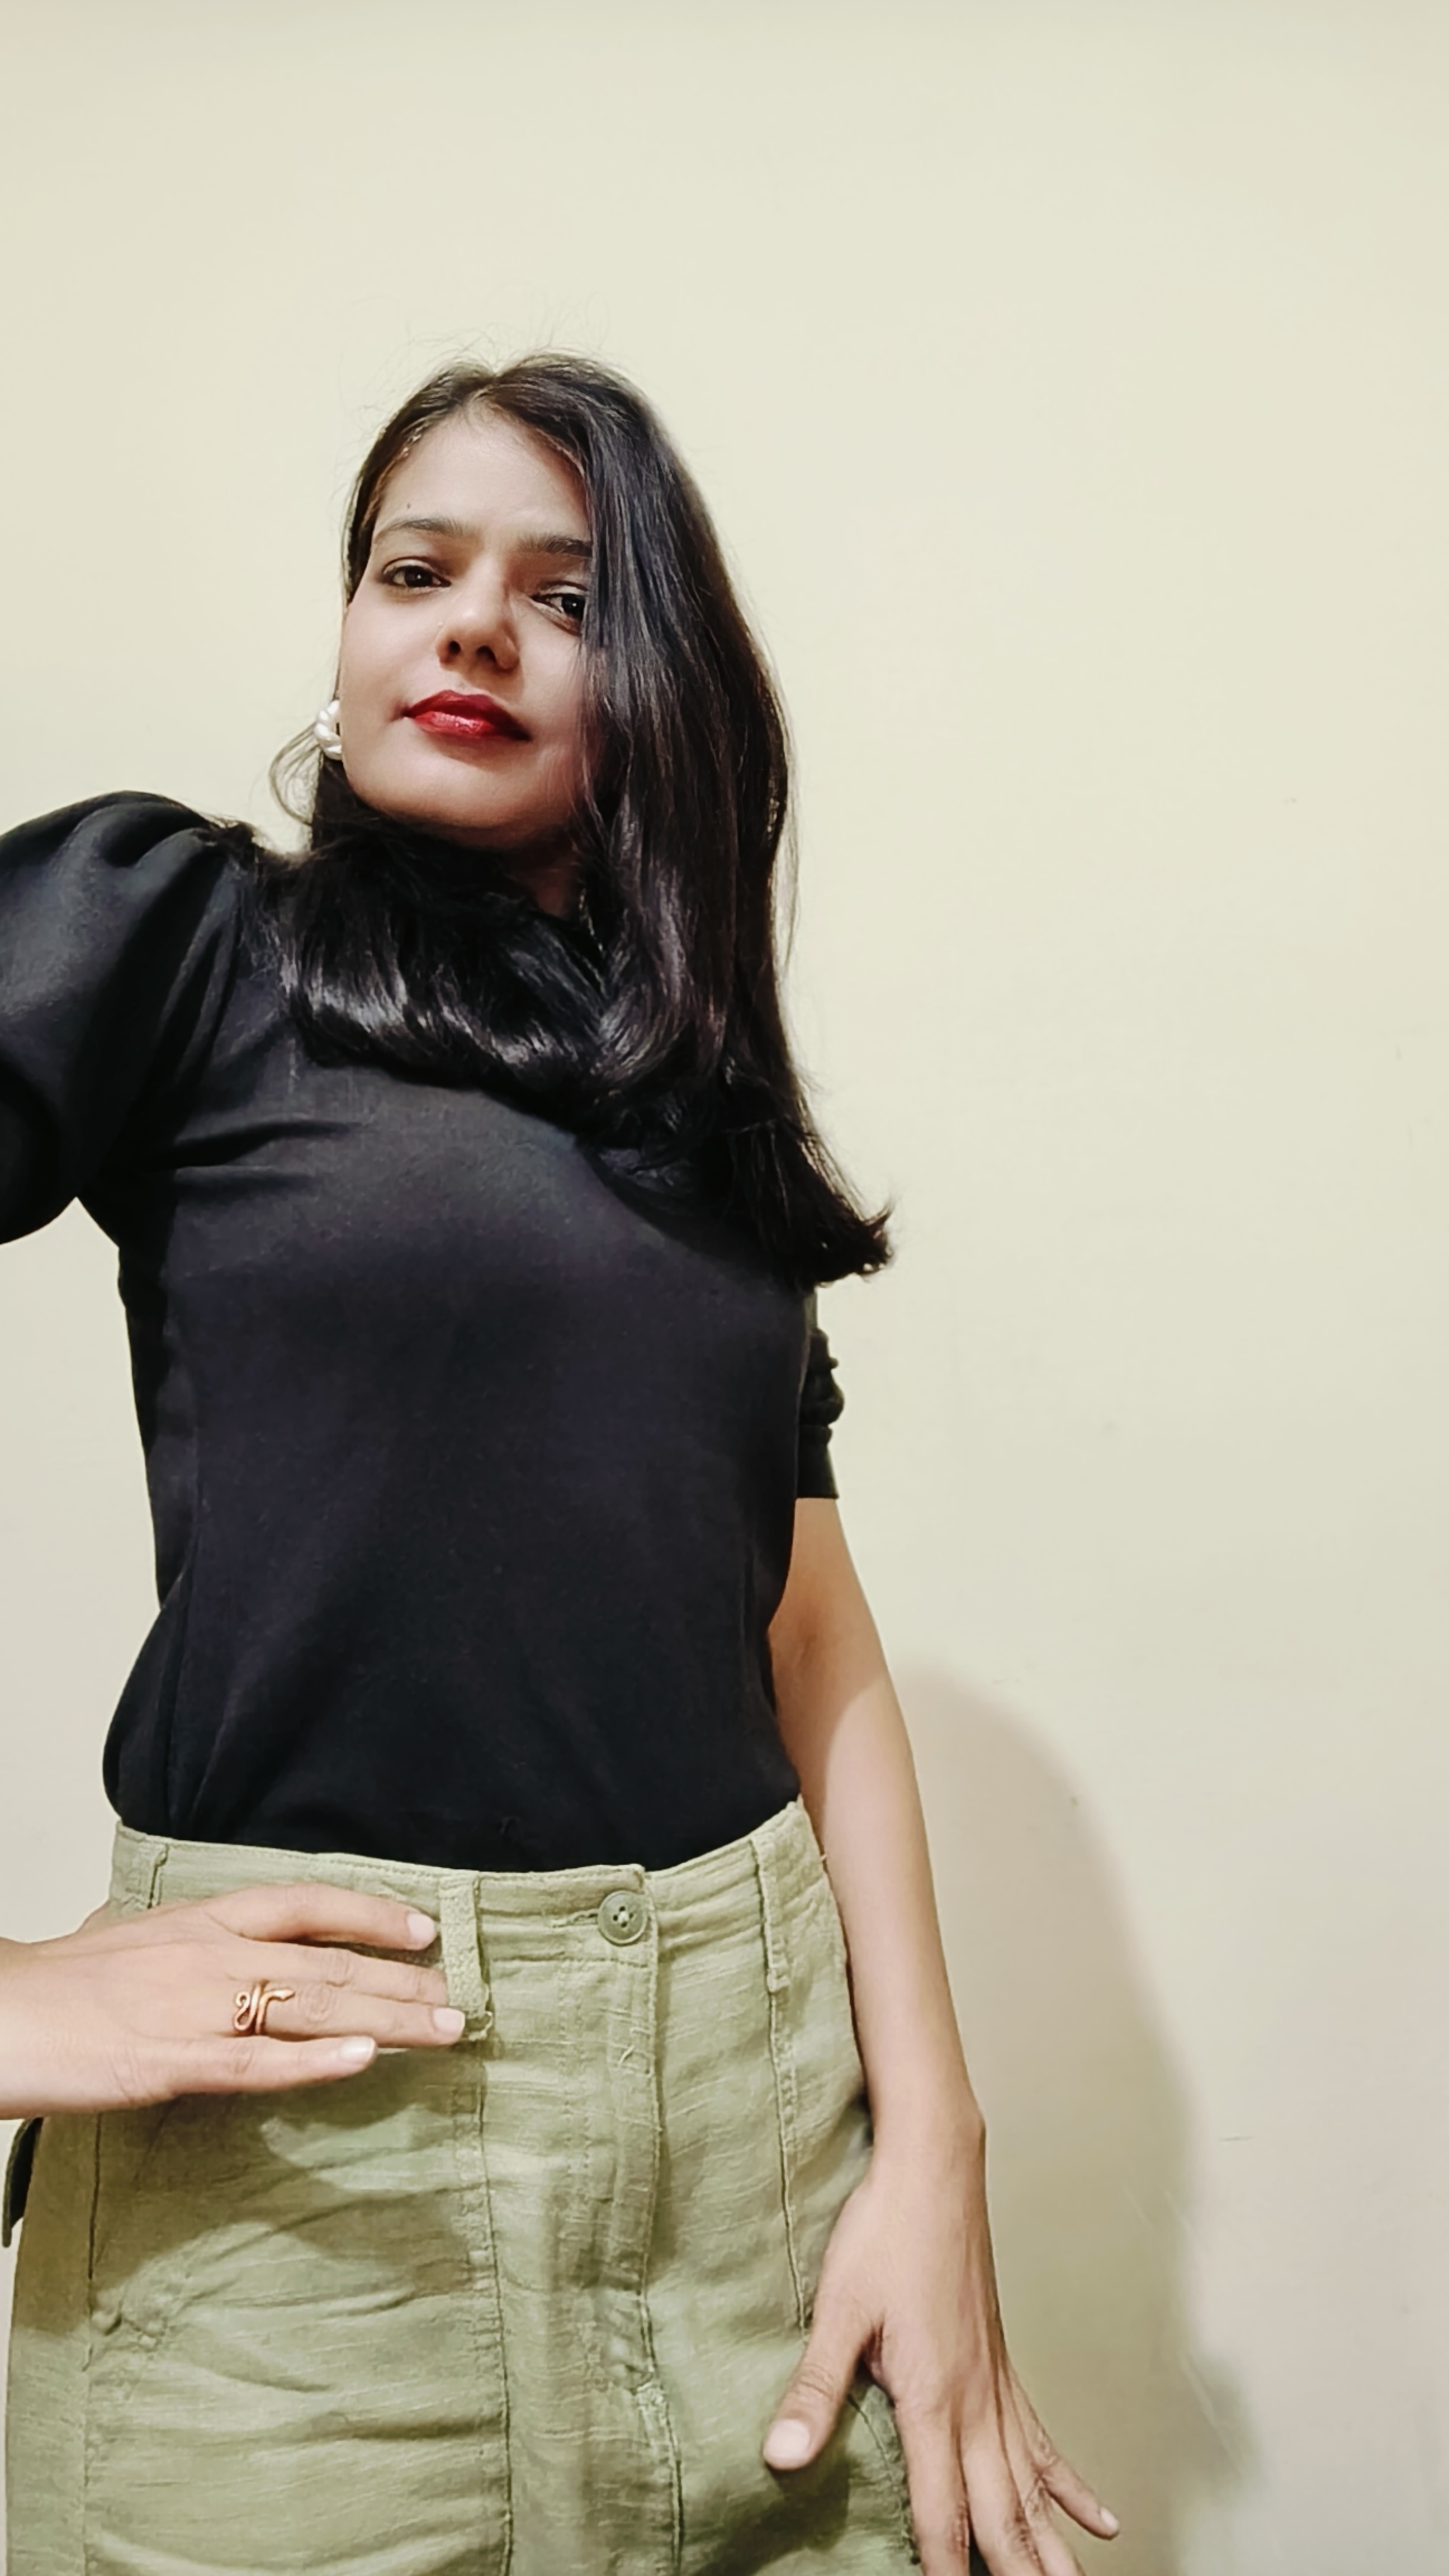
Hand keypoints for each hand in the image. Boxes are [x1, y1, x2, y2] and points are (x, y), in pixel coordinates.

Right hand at [0, 1883, 462, 2116]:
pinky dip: (314, 2061)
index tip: (426, 1929)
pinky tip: (361, 2062)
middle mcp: (211, 1954)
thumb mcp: (133, 1940)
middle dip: (404, 1982)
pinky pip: (257, 2063)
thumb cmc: (58, 1985)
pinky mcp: (172, 2064)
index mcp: (203, 1920)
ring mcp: (196, 2009)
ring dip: (387, 2019)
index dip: (373, 1913)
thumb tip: (212, 1940)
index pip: (308, 1903)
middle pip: (329, 1962)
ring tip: (444, 2030)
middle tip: (462, 2000)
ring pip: (312, 2009)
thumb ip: (185, 1943)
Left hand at [762, 2123, 1118, 2574]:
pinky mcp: (1001, 2365)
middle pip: (1001, 2514)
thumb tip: (781, 2457)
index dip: (945, 2570)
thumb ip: (814, 2389)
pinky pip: (1043, 2442)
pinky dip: (1069, 2486)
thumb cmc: (883, 2232)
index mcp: (933, 2399)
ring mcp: (995, 2386)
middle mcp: (975, 2403)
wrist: (934, 2169)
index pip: (942, 2513)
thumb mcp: (837, 2309)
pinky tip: (1099, 2520)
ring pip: (1031, 2488)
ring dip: (1050, 2545)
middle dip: (1017, 2572)